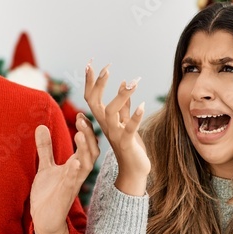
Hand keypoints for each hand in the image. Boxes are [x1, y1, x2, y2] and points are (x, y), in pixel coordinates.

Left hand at [29, 115, 98, 233]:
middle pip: (90, 152)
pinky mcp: (64, 197)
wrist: (45, 220)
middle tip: (82, 119)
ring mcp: (72, 185)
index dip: (86, 130)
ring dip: (84, 150)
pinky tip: (75, 162)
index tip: (81, 115)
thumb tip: (41, 126)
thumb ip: (46, 148)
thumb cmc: (49, 194)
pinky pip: (72, 183)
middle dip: (88, 135)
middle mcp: (77, 175)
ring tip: (80, 134)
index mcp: (75, 167)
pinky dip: (74, 172)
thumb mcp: (45, 167)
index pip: (86, 145)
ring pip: (85, 166)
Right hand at [84, 63, 149, 195]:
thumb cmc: (130, 145)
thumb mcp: (126, 122)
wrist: (134, 171)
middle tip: (107, 67)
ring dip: (120, 96)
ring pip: (110, 112)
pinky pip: (129, 128)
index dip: (90, 81)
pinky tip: (142, 104)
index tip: (90, 63)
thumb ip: (125, 105)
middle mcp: (105, 125)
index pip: (92, 97)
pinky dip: (135, 116)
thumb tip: (125, 84)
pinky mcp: (126, 143)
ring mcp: (114, 134)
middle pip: (95, 102)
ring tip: (132, 82)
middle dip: (99, 84)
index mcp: (104, 119)